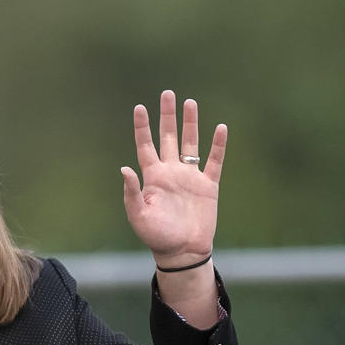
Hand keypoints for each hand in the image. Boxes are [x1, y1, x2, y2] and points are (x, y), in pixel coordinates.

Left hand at [121, 90, 226, 268]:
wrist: (182, 251)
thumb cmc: (156, 236)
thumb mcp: (138, 215)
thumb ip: (132, 192)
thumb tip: (124, 168)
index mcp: (152, 177)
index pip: (145, 145)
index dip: (142, 126)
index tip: (139, 107)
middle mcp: (171, 172)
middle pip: (168, 137)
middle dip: (167, 116)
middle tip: (167, 93)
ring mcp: (190, 177)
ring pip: (190, 143)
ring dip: (190, 123)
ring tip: (190, 102)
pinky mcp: (208, 186)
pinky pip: (214, 161)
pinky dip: (218, 145)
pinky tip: (220, 128)